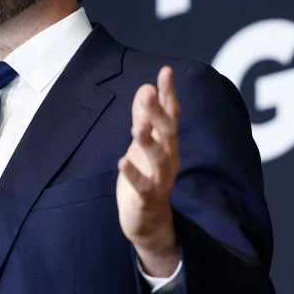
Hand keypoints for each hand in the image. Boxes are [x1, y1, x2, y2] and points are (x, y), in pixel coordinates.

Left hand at [116, 66, 181, 276]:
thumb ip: (144, 117)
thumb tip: (146, 87)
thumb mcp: (144, 145)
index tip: (165, 71)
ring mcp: (159, 179)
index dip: (168, 93)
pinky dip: (132, 173)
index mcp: (167, 144)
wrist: (149, 222)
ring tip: (137, 125)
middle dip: (159, 112)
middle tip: (149, 92)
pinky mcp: (147, 198)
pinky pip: (142, 185)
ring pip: (159, 158)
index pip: (171, 115)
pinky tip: (122, 160)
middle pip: (168, 132)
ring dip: (149, 141)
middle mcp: (168, 159)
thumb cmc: (146, 178)